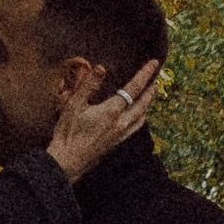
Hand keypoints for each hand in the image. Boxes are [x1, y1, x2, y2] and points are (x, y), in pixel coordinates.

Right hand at [45, 54, 162, 180]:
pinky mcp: (117, 142)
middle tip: (155, 79)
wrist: (68, 161)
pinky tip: (137, 116)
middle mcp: (121, 123)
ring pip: (142, 116)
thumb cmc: (68, 132)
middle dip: (150, 89)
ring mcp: (120, 134)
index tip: (153, 63)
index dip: (144, 74)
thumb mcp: (74, 104)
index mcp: (111, 111)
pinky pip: (136, 127)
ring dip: (148, 104)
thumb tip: (101, 68)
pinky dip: (141, 117)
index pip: (133, 88)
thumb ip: (89, 85)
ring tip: (150, 95)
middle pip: (143, 103)